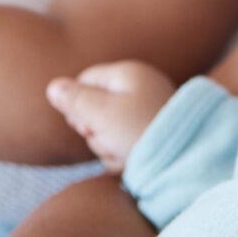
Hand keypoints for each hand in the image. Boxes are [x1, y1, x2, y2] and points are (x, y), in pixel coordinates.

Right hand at [48, 61, 178, 171]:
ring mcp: (148, 112)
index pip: (85, 80)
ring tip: (125, 152)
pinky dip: (124, 156)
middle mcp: (140, 88)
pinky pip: (124, 144)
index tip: (84, 122)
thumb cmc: (139, 133)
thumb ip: (75, 100)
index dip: (77, 104)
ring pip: (108, 130)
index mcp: (128, 73)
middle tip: (110, 139)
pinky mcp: (153, 135)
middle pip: (95, 108)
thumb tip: (54, 87)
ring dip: (109, 147)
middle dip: (95, 130)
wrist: (183, 163)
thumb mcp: (101, 114)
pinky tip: (132, 162)